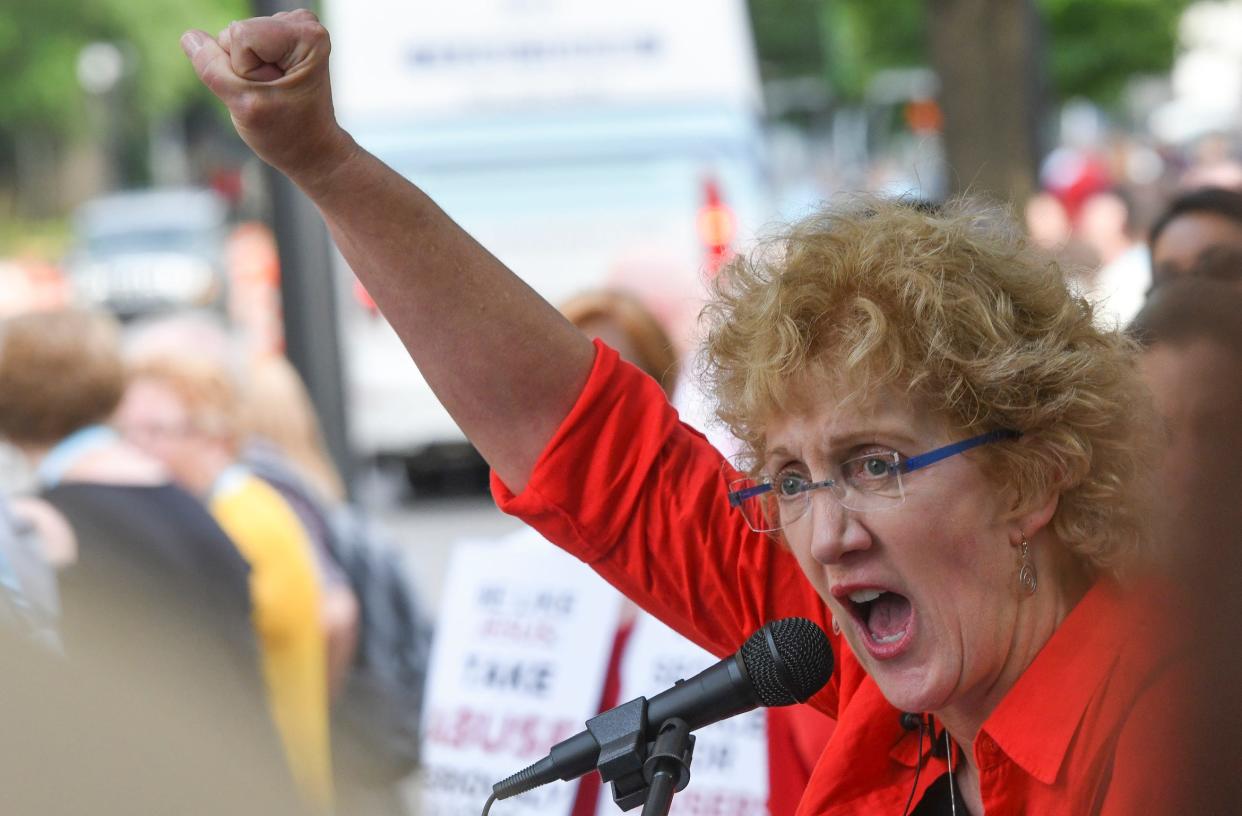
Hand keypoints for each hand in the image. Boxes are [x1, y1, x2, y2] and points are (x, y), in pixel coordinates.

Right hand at [180, 10, 354, 187]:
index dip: (244, 69)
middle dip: (243, 68)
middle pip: (235, 32)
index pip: (240, 34)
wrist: (309, 148)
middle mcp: (303, 24)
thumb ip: (213, 69)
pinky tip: (268, 83)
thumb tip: (190, 38)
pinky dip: (246, 67)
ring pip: (233, 37)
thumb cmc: (286, 133)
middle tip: (270, 93)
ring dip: (244, 69)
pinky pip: (237, 43)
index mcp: (305, 36)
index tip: (269, 91)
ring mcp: (291, 28)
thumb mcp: (245, 105)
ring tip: (271, 91)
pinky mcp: (279, 35)